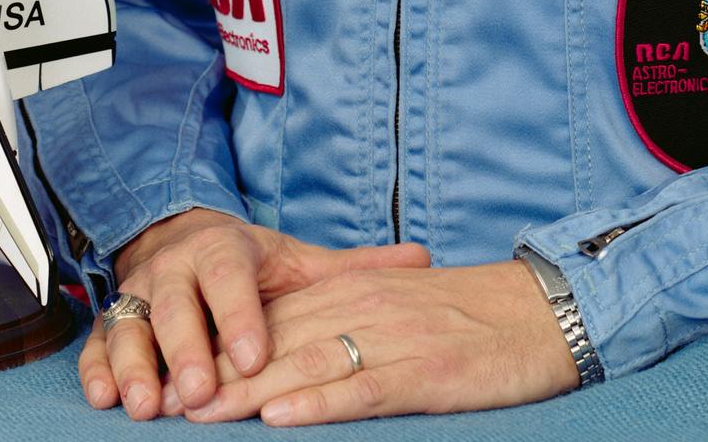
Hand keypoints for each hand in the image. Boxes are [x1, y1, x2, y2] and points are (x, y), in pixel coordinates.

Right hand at [78, 206, 432, 420]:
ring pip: (130, 325)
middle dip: (184, 349)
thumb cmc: (248, 264)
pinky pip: (97, 342)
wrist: (183, 239)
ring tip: (145, 406)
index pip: (231, 278)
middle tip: (196, 394)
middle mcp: (175, 267)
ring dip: (135, 364)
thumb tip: (423, 258)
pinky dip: (98, 369)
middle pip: (175, 305)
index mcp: (224, 249)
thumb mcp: (297, 261)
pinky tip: (105, 399)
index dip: (241, 315)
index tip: (255, 355)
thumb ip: (354, 268)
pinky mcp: (111, 319)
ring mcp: (138, 293)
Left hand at [159, 256, 581, 424]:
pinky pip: (359, 390)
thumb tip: (294, 352)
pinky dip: (317, 405)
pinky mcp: (422, 374)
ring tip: (199, 415)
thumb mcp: (400, 307)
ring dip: (247, 393)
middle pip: (274, 343)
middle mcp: (363, 307)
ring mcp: (391, 339)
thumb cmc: (471, 317)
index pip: (272, 318)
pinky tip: (280, 418)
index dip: (218, 346)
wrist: (543, 311)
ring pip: (305, 365)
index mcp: (356, 289)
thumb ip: (348, 318)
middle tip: (164, 403)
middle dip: (216, 374)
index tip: (171, 373)